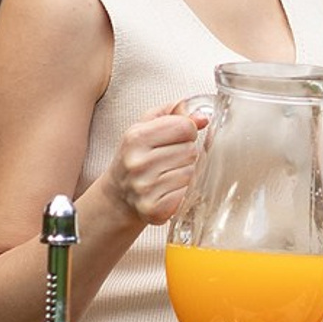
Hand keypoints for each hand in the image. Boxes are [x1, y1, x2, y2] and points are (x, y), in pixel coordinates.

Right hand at [103, 102, 208, 225]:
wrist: (118, 195)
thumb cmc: (137, 156)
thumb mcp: (148, 126)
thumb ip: (175, 112)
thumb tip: (204, 117)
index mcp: (136, 137)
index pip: (185, 126)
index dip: (187, 130)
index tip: (178, 138)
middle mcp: (137, 163)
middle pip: (190, 150)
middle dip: (186, 153)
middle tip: (170, 160)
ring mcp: (144, 188)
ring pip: (191, 173)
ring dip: (186, 173)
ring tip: (169, 174)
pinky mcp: (153, 209)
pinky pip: (187, 194)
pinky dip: (183, 192)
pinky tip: (169, 190)